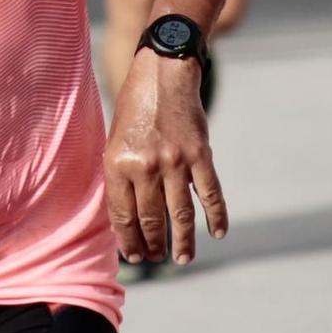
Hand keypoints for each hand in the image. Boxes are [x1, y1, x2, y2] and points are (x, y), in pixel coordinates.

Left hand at [104, 46, 226, 265]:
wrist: (163, 73)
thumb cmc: (134, 106)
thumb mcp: (114, 139)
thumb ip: (119, 175)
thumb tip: (125, 218)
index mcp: (119, 163)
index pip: (122, 215)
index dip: (128, 240)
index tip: (133, 255)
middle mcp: (146, 165)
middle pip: (151, 219)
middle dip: (153, 244)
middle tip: (156, 258)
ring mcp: (175, 162)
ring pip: (180, 214)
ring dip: (183, 241)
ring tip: (183, 259)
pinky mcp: (200, 155)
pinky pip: (210, 193)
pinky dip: (216, 216)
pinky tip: (217, 233)